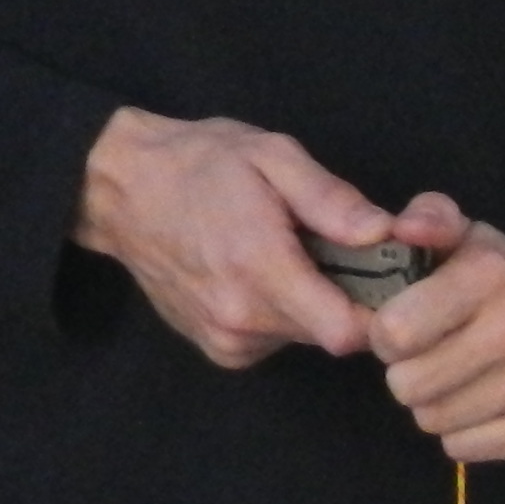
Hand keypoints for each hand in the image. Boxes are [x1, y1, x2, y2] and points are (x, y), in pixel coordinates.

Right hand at [73, 106, 391, 369]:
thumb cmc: (199, 162)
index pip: (348, 332)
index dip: (382, 311)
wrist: (119, 189)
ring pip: (303, 338)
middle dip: (345, 298)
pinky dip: (278, 314)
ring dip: (310, 305)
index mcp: (258, 267)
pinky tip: (256, 274)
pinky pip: (272, 341)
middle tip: (331, 250)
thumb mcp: (270, 154)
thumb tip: (384, 232)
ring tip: (287, 256)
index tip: (385, 278)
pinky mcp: (215, 349)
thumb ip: (328, 196)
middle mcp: (240, 318)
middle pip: (332, 335)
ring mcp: (224, 339)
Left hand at [369, 196, 504, 461]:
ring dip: (431, 404)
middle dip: (405, 373)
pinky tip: (477, 405)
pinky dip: (460, 432)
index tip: (401, 329)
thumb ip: (429, 219)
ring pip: (434, 420)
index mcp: (492, 274)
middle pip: (409, 384)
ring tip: (452, 380)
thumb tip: (402, 228)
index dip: (384, 334)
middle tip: (426, 358)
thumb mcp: (470, 237)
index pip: (396, 331)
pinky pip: (465, 448)